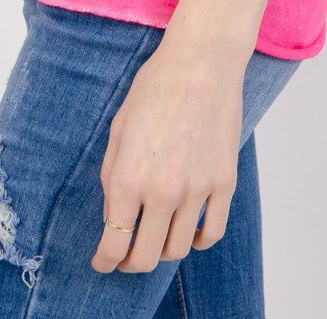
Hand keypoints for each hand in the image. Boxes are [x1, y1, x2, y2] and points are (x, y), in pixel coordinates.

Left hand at [91, 36, 244, 274]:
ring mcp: (197, 189)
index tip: (103, 262)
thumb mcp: (119, 128)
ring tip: (155, 236)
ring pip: (177, 249)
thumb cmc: (155, 87)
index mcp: (129, 177)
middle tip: (126, 257)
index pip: (114, 242)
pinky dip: (197, 240)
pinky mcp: (224, 182)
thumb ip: (111, 175)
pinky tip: (187, 231)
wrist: (202, 62)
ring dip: (162, 250)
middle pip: (146, 257)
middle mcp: (162, 190)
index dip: (105, 260)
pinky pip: (211, 232)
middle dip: (131, 263)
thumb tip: (114, 213)